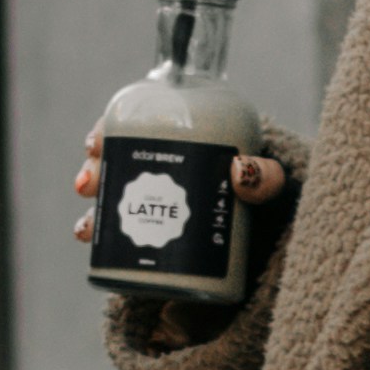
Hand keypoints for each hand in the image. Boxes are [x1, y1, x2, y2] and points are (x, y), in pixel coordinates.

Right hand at [72, 131, 296, 251]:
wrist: (284, 240)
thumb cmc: (276, 201)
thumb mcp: (274, 184)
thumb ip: (267, 176)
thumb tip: (239, 172)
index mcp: (188, 140)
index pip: (139, 123)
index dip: (109, 129)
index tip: (94, 144)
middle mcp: (168, 168)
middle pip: (120, 161)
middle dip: (95, 172)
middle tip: (87, 186)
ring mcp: (162, 202)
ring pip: (117, 198)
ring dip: (95, 209)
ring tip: (86, 228)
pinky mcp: (161, 236)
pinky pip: (126, 232)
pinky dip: (107, 238)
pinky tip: (92, 245)